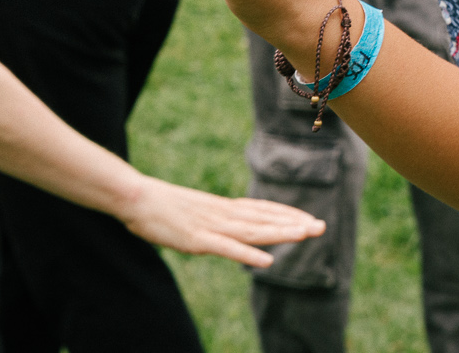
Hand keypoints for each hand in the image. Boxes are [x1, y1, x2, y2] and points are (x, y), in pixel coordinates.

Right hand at [117, 175, 323, 266]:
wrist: (136, 197)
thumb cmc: (162, 206)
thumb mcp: (194, 211)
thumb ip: (212, 218)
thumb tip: (225, 224)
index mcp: (222, 208)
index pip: (261, 210)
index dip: (286, 214)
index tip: (308, 219)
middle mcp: (223, 214)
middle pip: (264, 219)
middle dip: (293, 223)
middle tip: (322, 226)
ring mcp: (211, 227)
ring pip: (252, 231)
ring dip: (280, 233)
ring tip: (305, 235)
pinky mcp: (197, 240)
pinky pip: (227, 249)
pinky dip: (248, 254)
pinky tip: (267, 261)